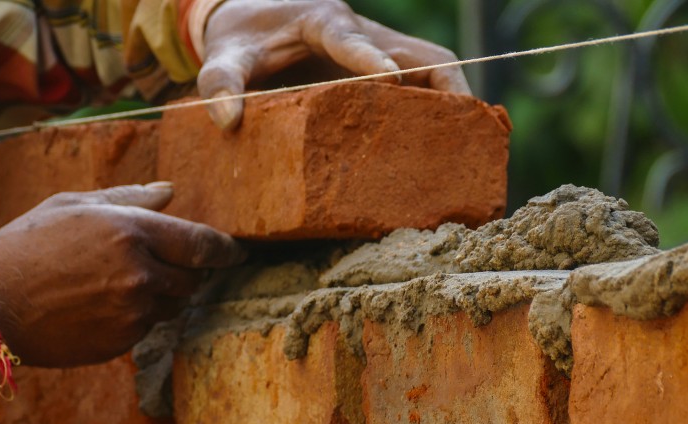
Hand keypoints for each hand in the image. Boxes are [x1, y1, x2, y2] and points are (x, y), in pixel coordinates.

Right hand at [0, 183, 244, 367]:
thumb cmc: (25, 246)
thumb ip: (129, 199)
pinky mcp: (121, 343)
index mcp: (132, 232)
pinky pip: (146, 327)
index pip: (201, 244)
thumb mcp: (73, 206)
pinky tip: (100, 305)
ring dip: (160, 294)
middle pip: (192, 278)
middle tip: (159, 264)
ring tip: (117, 283)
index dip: (225, 250)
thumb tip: (170, 193)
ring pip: (172, 305)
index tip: (236, 253)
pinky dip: (137, 316)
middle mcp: (140, 275)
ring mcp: (133, 313)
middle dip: (184, 271)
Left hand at [199, 0, 471, 128]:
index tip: (386, 78)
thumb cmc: (241, 36)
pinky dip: (438, 107)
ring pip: (432, 66)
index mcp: (321, 21)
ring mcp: (378, 49)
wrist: (253, 15)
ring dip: (452, 100)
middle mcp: (361, 31)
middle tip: (462, 128)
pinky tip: (443, 144)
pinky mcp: (382, 67)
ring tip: (467, 144)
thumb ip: (220, 81)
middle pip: (420, 51)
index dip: (368, 56)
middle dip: (445, 86)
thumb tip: (228, 121)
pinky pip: (422, 83)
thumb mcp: (223, 55)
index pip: (350, 36)